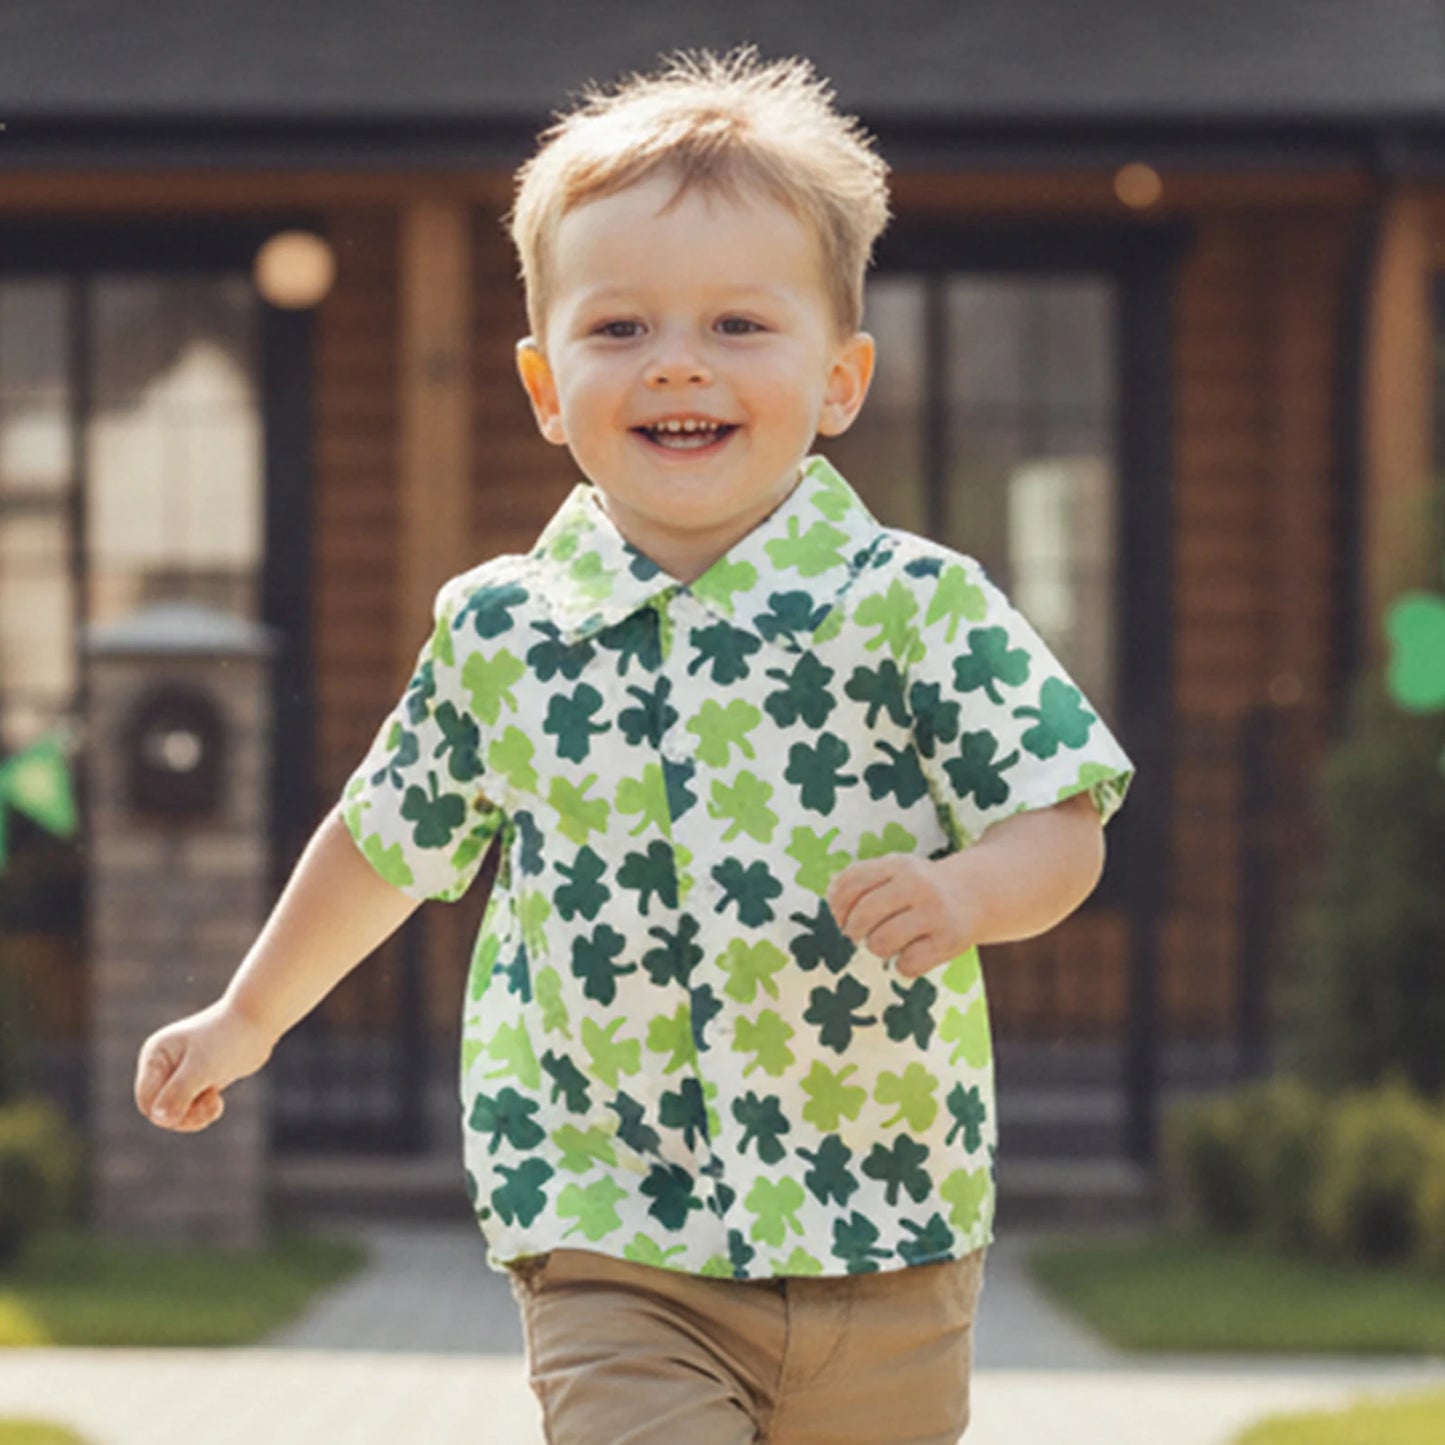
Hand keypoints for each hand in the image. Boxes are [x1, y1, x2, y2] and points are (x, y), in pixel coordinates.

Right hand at [134, 998, 274, 1132]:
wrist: (258, 1021)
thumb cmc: (229, 1039)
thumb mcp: (203, 1066)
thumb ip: (179, 1092)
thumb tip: (158, 1118)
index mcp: (155, 1056)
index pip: (146, 1101)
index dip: (166, 1114)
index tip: (194, 1105)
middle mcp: (163, 1064)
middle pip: (160, 1110)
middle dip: (185, 1115)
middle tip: (212, 1104)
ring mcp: (180, 1072)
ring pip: (176, 1112)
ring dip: (196, 1114)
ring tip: (215, 1101)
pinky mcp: (198, 1079)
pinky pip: (191, 1107)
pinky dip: (204, 1110)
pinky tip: (217, 1100)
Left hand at [826, 854, 978, 978]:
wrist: (975, 894)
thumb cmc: (920, 888)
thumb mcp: (894, 872)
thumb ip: (861, 882)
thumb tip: (832, 907)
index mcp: (898, 865)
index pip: (850, 883)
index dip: (836, 907)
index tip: (840, 918)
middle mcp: (917, 885)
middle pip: (863, 915)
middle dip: (853, 931)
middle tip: (858, 935)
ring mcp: (935, 914)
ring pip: (881, 943)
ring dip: (877, 948)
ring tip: (887, 943)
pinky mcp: (949, 941)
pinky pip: (908, 964)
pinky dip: (902, 965)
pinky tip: (910, 954)